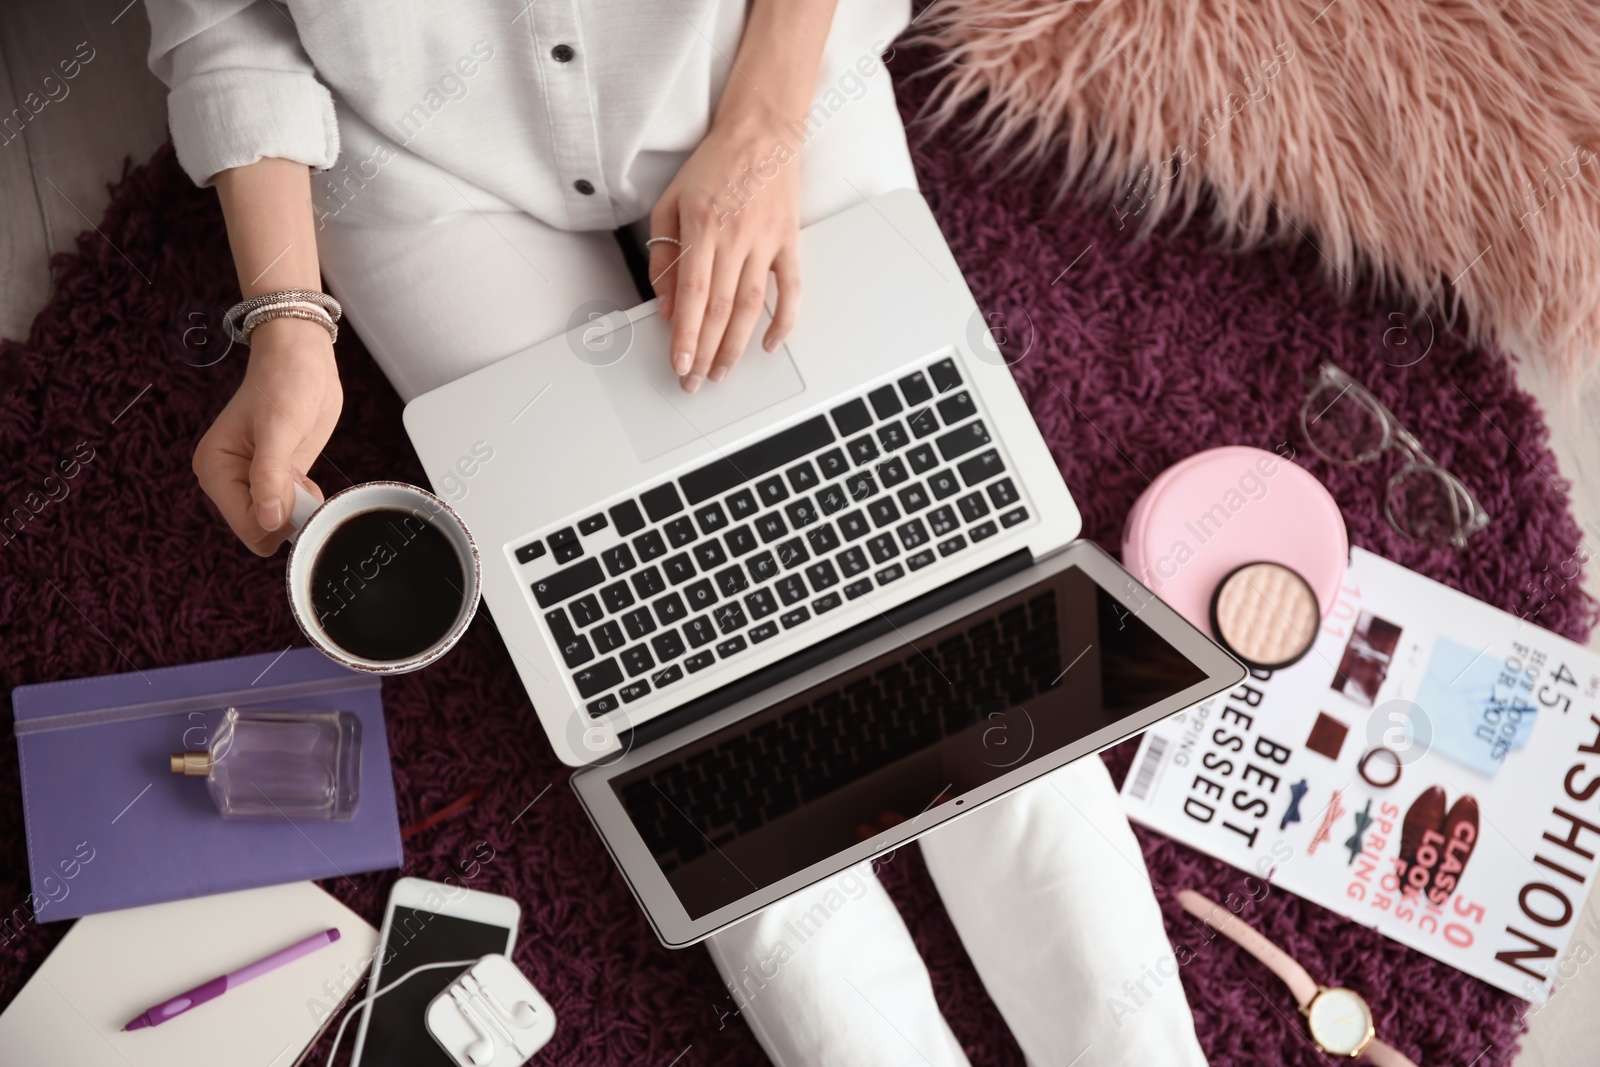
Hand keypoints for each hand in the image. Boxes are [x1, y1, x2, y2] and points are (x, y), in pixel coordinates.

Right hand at [192, 317, 341, 554]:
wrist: (301, 357)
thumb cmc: (285, 381)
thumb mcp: (279, 428)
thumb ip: (271, 476)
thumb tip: (268, 520)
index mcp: (214, 469)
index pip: (248, 526)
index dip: (279, 519)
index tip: (300, 492)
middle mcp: (228, 479)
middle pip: (260, 530)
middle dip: (288, 515)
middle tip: (302, 482)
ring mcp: (250, 481)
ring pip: (276, 524)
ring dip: (298, 508)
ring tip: (302, 476)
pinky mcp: (274, 478)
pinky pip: (288, 511)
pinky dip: (303, 502)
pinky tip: (306, 479)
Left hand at [648, 113, 801, 391]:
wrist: (762, 130)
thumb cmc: (713, 164)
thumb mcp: (670, 203)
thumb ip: (663, 256)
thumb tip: (666, 305)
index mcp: (702, 228)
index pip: (692, 295)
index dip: (686, 336)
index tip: (680, 365)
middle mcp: (735, 238)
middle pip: (720, 309)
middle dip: (707, 352)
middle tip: (696, 382)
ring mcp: (766, 242)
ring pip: (751, 306)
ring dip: (736, 346)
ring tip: (723, 372)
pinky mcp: (789, 241)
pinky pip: (791, 289)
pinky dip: (783, 321)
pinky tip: (768, 344)